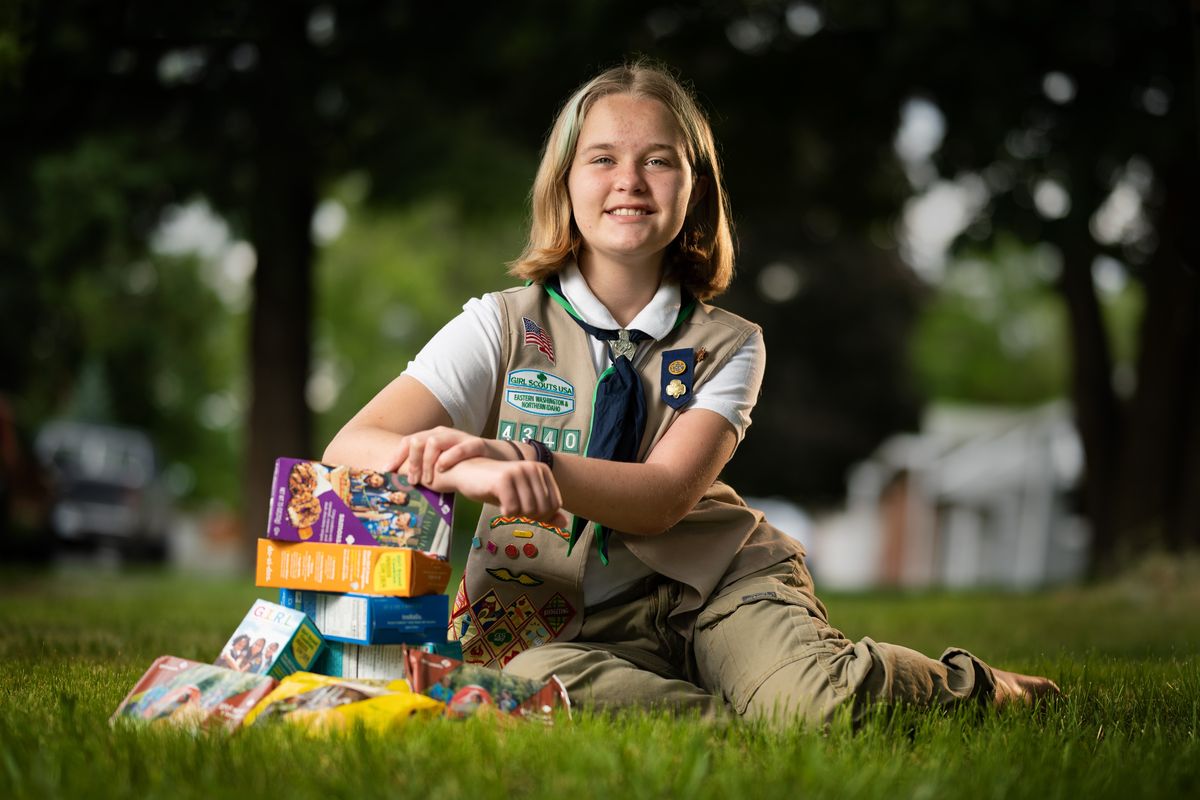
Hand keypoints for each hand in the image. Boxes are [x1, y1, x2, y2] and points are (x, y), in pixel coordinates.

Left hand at [392, 427, 514, 485]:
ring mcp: (459, 438)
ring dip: (427, 462)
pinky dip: (449, 457)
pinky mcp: (476, 444)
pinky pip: (461, 447)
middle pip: (418, 440)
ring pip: (435, 441)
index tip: (387, 472)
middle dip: (412, 462)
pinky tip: (442, 469)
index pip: (407, 442)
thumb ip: (425, 471)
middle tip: (412, 481)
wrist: (498, 460)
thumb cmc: (466, 466)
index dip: (396, 457)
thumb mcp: (441, 466)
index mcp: (432, 437)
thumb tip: (402, 485)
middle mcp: (443, 434)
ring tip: (427, 480)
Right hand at [425, 457, 568, 528]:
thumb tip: (564, 524)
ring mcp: (518, 472)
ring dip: (517, 514)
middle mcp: (533, 468)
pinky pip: (513, 510)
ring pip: (529, 510)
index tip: (526, 511)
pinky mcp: (503, 480)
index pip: (555, 504)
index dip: (543, 516)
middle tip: (514, 508)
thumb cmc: (498, 488)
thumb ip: (545, 510)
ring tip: (507, 504)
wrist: (468, 473)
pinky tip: (500, 505)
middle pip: (544, 509)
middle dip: (529, 516)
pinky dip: (506, 513)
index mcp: (542, 470)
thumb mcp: (524, 498)